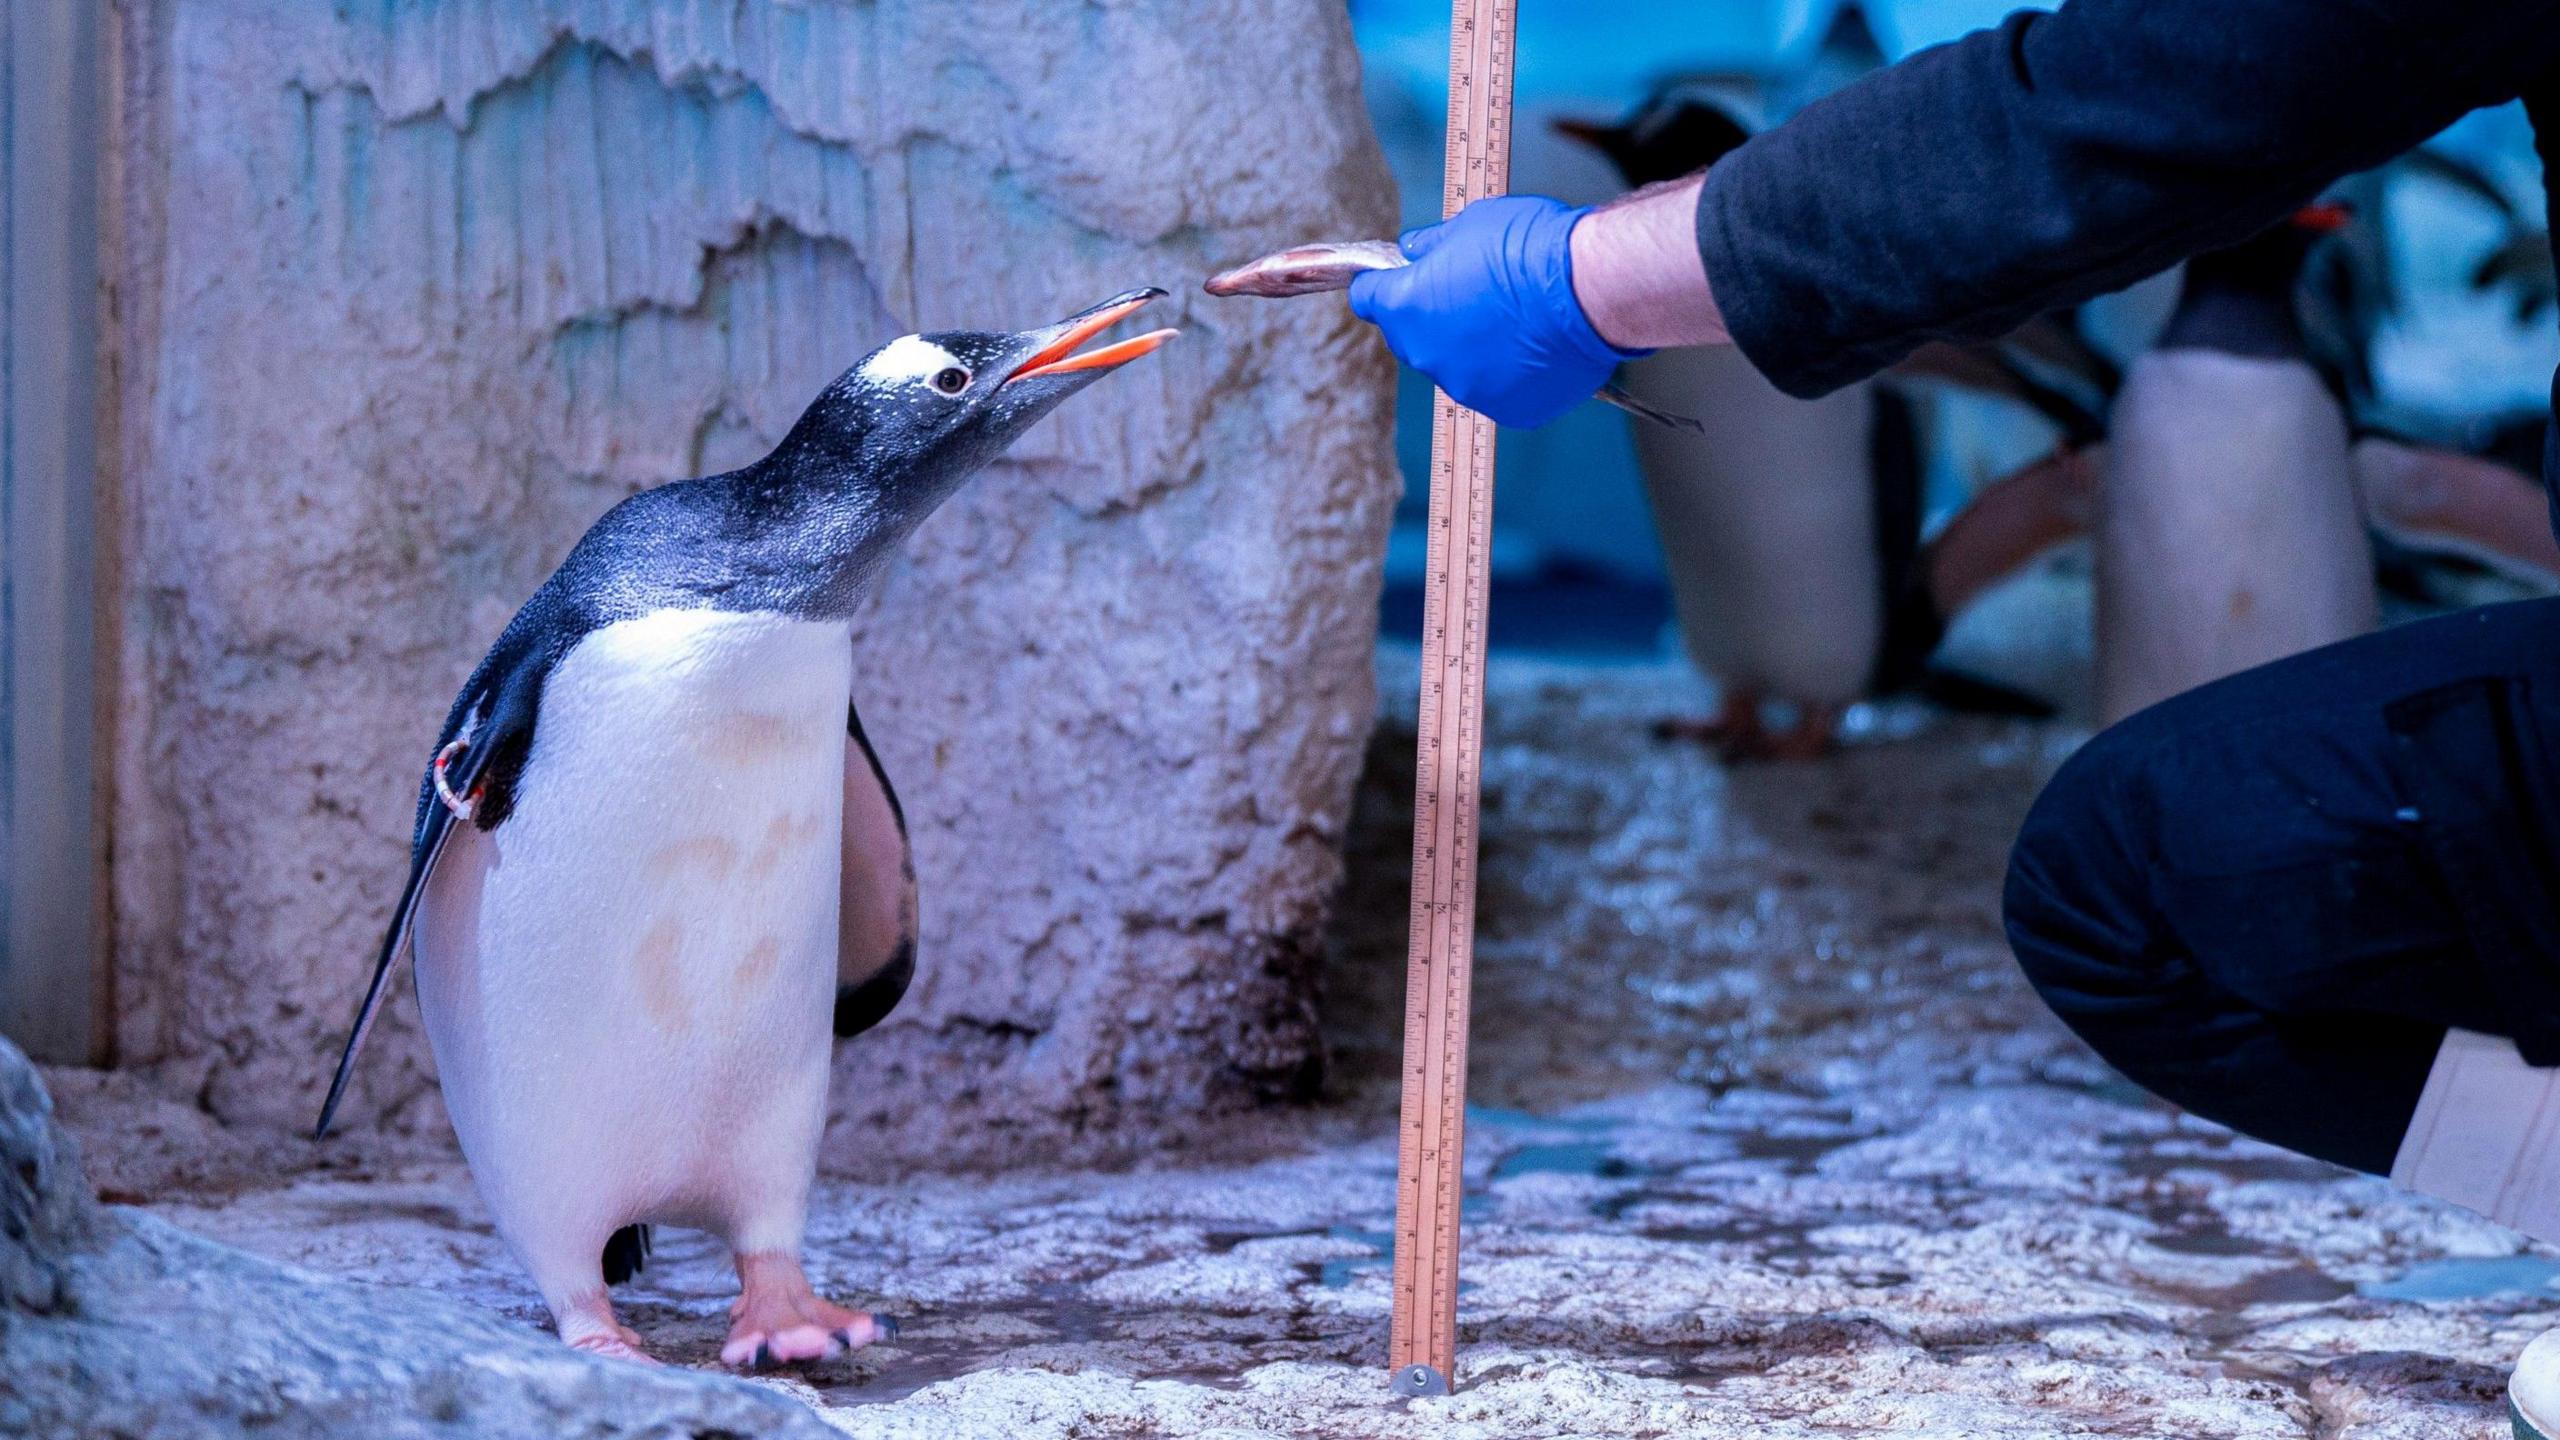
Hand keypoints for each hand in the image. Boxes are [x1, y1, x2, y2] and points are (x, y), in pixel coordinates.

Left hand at [1349, 195, 1648, 428]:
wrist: (1590, 289)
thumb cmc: (1532, 248)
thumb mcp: (1470, 225)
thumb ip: (1432, 245)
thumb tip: (1415, 250)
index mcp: (1408, 307)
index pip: (1369, 299)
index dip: (1384, 285)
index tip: (1400, 277)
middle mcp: (1428, 356)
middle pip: (1412, 337)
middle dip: (1429, 316)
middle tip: (1470, 291)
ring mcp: (1467, 388)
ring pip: (1455, 366)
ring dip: (1470, 347)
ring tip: (1512, 320)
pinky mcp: (1507, 409)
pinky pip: (1496, 389)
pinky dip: (1508, 372)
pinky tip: (1534, 346)